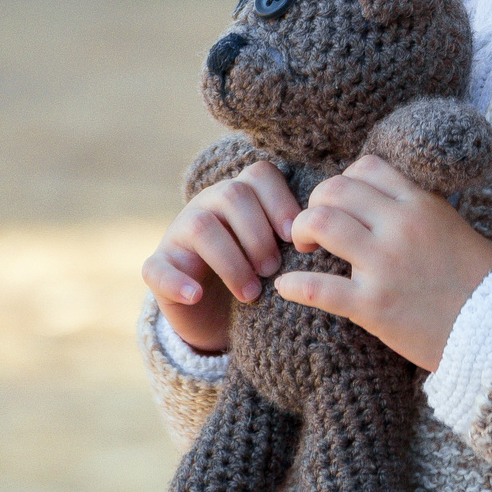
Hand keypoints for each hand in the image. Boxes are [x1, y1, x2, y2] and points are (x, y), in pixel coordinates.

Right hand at [142, 159, 302, 354]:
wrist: (218, 317)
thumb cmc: (259, 278)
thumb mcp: (280, 255)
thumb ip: (298, 237)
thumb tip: (333, 231)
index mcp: (242, 196)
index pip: (261, 174)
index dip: (280, 202)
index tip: (296, 238)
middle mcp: (209, 206)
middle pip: (233, 195)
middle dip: (259, 234)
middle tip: (274, 270)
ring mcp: (179, 235)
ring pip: (200, 226)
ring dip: (230, 260)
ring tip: (251, 293)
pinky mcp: (158, 269)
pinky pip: (158, 268)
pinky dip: (177, 281)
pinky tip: (196, 294)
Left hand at [278, 154, 491, 370]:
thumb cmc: (477, 279)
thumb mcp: (450, 225)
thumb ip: (415, 207)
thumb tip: (377, 197)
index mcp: (421, 204)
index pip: (365, 167)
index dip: (343, 181)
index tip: (341, 204)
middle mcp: (400, 227)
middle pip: (334, 189)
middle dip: (313, 203)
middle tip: (313, 227)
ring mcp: (385, 266)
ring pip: (320, 223)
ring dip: (301, 232)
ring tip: (303, 248)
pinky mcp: (374, 306)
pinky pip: (319, 288)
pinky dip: (295, 286)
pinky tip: (287, 287)